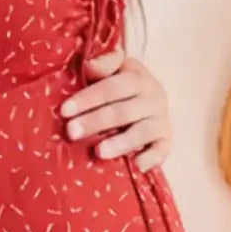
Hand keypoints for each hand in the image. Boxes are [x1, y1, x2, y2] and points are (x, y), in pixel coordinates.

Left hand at [59, 50, 171, 169]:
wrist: (151, 100)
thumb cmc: (121, 87)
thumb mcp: (114, 71)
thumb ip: (103, 66)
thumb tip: (90, 65)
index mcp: (137, 78)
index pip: (112, 87)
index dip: (88, 98)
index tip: (64, 110)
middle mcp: (153, 97)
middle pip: (122, 111)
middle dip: (95, 122)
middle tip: (72, 132)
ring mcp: (160, 120)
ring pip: (141, 132)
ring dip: (120, 142)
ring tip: (99, 152)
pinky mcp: (165, 140)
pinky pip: (161, 150)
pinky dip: (151, 158)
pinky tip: (137, 166)